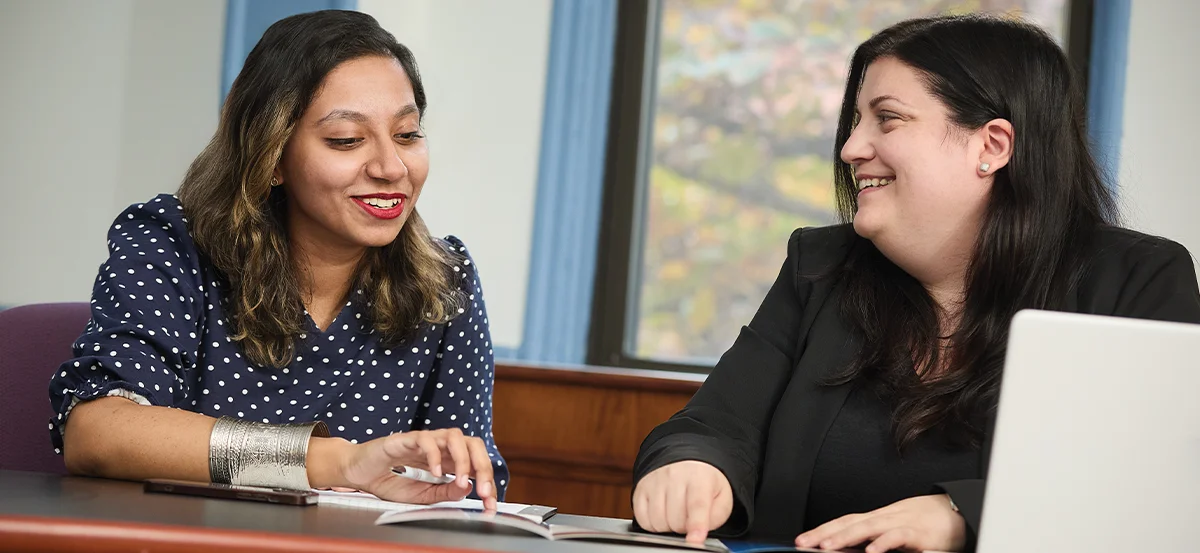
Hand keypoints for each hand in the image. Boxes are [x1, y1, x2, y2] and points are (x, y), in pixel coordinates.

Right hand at [311, 428, 497, 510]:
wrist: (358, 473)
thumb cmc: (388, 480)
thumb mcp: (421, 496)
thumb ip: (444, 492)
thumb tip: (467, 488)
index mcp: (447, 460)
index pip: (477, 464)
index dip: (487, 482)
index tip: (490, 503)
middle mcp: (440, 447)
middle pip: (473, 444)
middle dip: (483, 467)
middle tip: (483, 491)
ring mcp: (425, 440)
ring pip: (455, 436)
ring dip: (463, 460)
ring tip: (462, 481)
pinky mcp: (407, 438)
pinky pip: (427, 439)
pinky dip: (435, 455)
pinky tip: (435, 472)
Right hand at [632, 460, 732, 544]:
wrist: (685, 462)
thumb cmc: (703, 483)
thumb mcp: (721, 497)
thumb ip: (716, 516)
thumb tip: (699, 533)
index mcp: (699, 478)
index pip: (697, 504)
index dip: (696, 525)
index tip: (696, 540)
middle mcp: (675, 476)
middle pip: (676, 520)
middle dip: (684, 527)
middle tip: (689, 517)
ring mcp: (655, 482)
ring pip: (658, 521)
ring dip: (668, 527)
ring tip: (676, 515)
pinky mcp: (641, 489)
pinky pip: (643, 520)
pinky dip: (653, 524)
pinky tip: (662, 514)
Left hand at [794, 494, 965, 552]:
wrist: (961, 513)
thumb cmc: (930, 525)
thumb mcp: (898, 532)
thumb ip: (877, 539)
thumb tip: (855, 549)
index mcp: (879, 518)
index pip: (845, 521)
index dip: (823, 529)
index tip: (802, 540)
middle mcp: (886, 517)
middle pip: (850, 522)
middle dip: (824, 533)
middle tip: (803, 543)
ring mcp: (902, 522)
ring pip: (869, 526)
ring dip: (845, 537)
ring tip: (826, 547)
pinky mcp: (920, 533)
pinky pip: (899, 536)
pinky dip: (884, 543)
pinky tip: (870, 551)